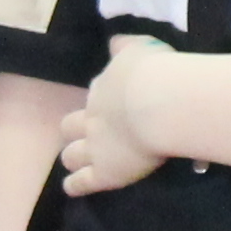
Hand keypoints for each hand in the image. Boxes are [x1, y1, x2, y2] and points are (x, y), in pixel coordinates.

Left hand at [62, 39, 174, 195]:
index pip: (96, 91)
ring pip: (71, 155)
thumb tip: (114, 43)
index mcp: (104, 87)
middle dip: (75, 128)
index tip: (113, 100)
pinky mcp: (103, 172)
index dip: (103, 97)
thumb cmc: (156, 72)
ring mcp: (95, 147)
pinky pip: (81, 182)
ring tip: (76, 162)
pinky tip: (72, 187)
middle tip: (87, 133)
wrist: (159, 103)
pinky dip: (75, 185)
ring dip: (73, 157)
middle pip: (71, 125)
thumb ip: (126, 46)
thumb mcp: (142, 48)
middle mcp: (93, 117)